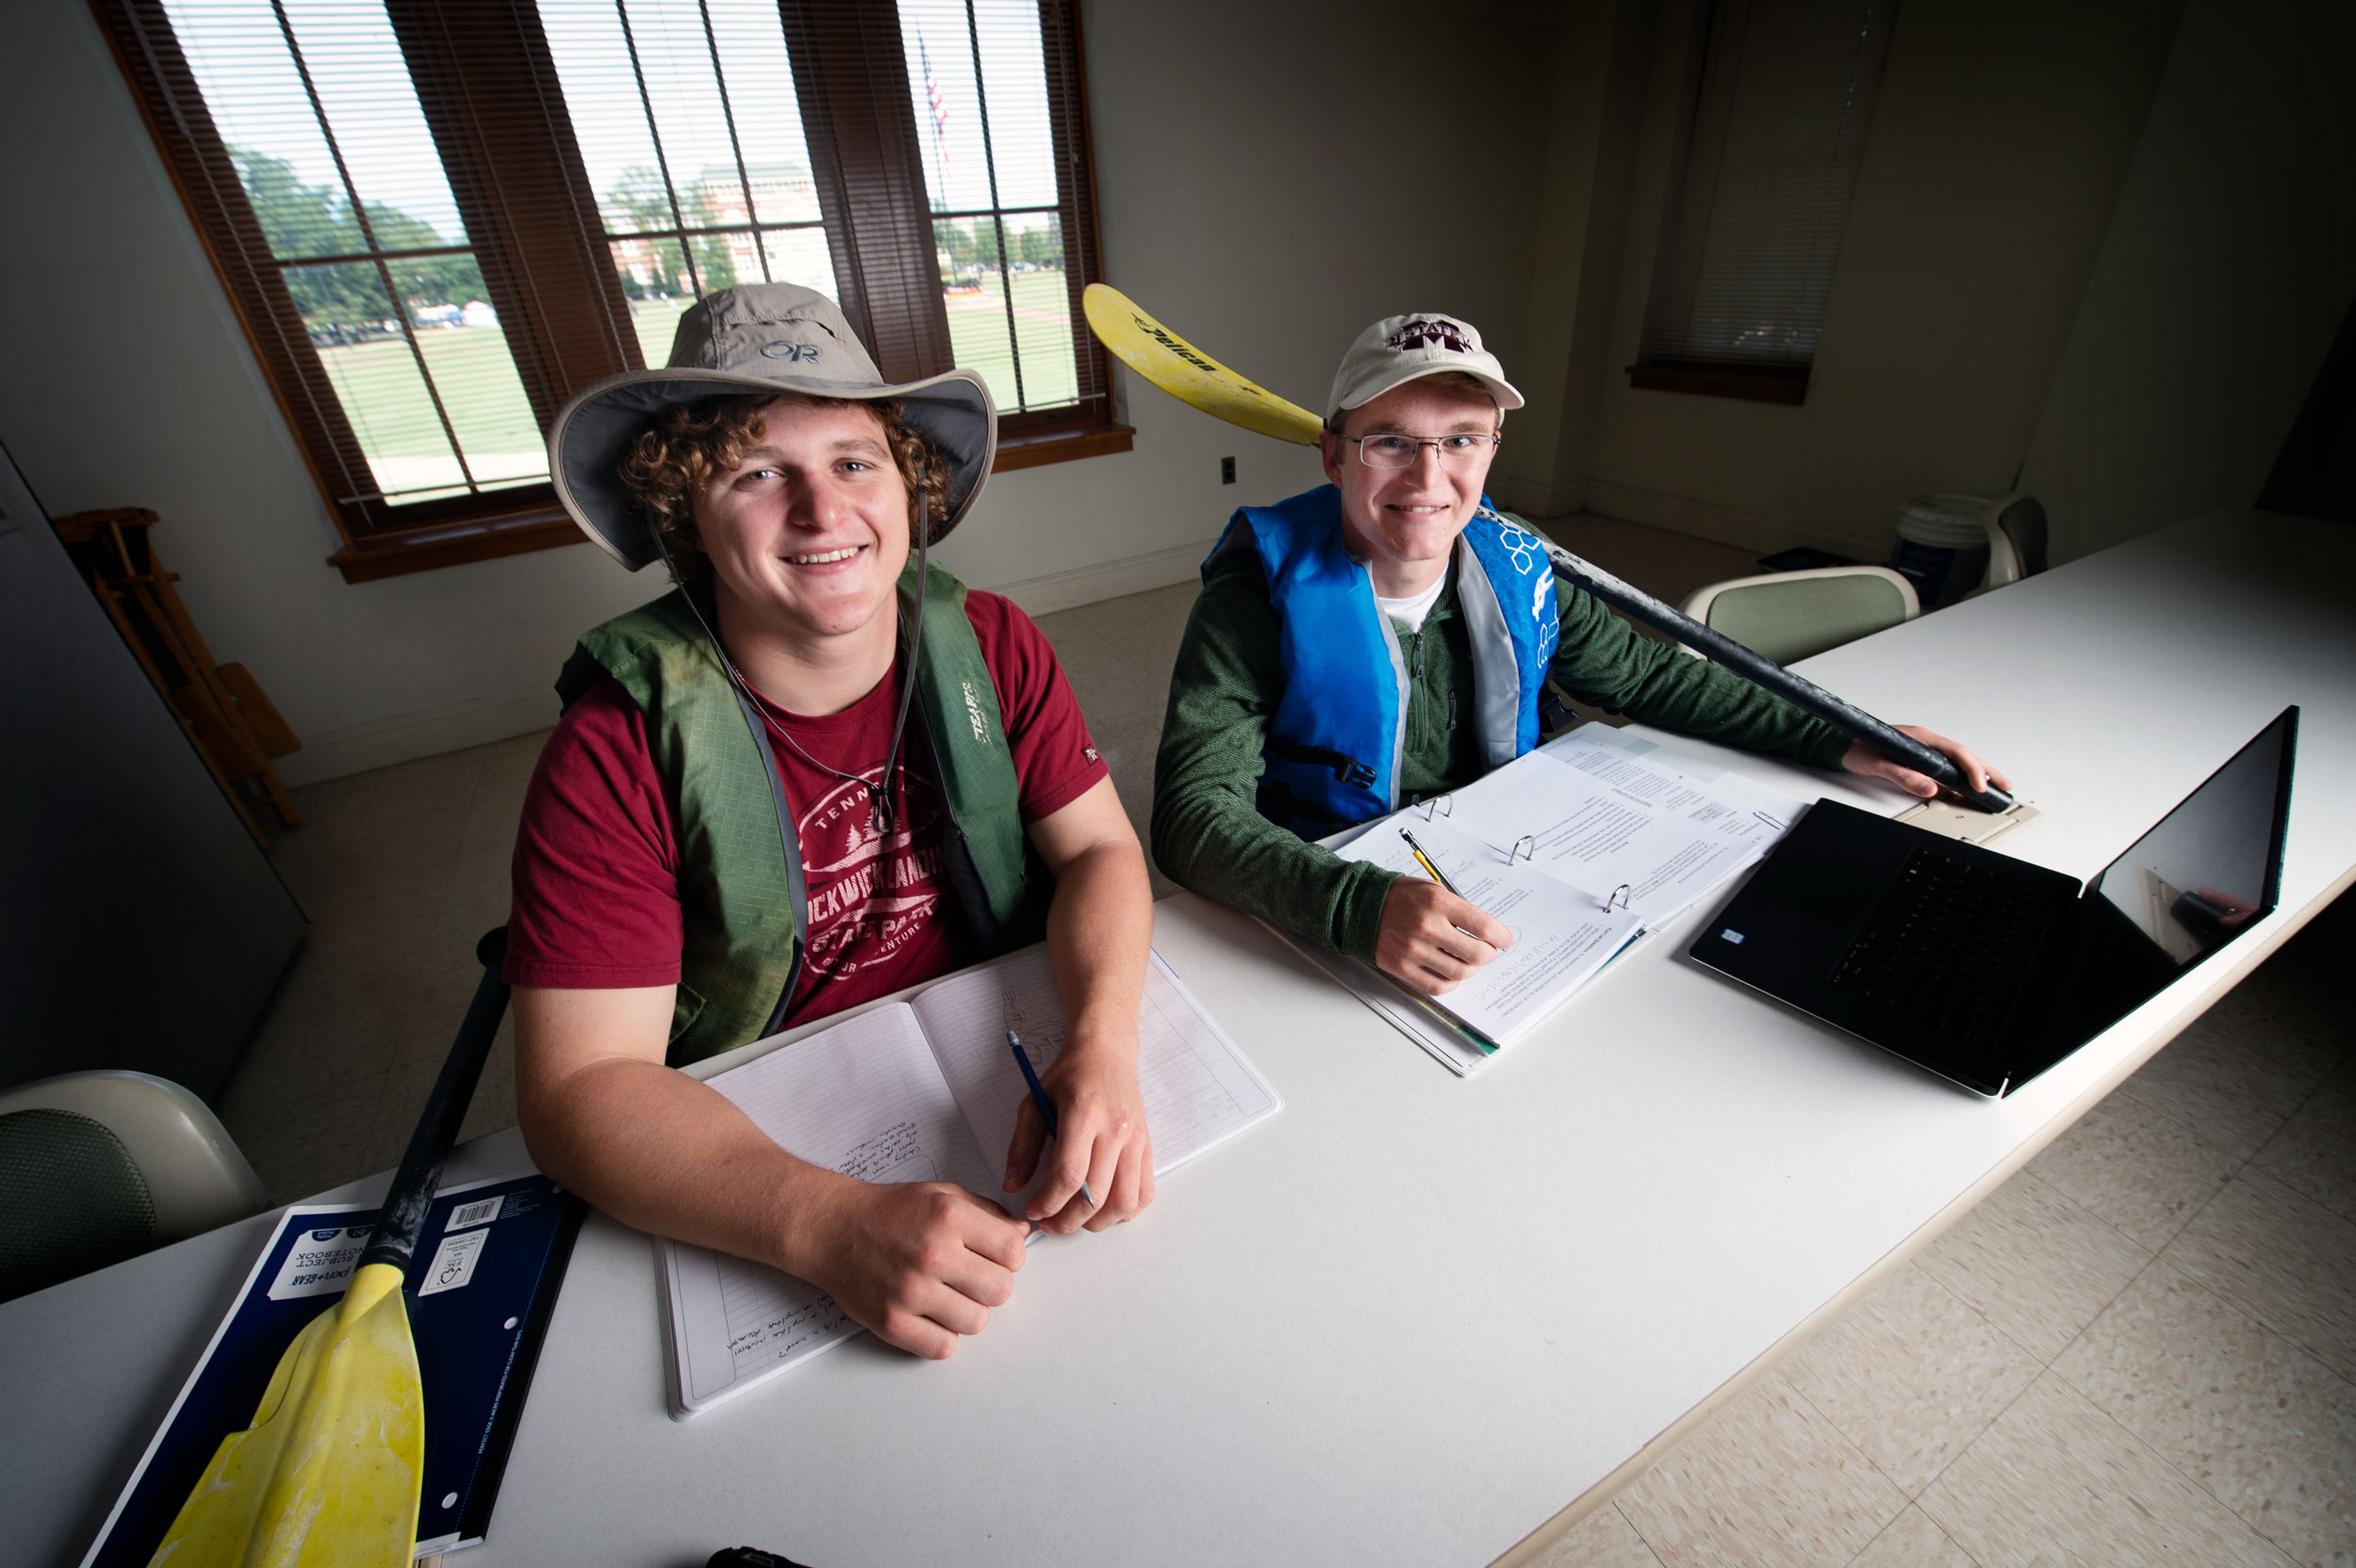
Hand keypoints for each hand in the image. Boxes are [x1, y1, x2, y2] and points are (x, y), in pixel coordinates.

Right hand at [801, 1179, 1029, 1359]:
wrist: (831, 1229)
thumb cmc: (887, 1212)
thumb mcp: (940, 1194)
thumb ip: (986, 1213)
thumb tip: (1022, 1235)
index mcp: (948, 1217)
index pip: (1014, 1252)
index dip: (1009, 1257)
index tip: (995, 1257)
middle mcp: (932, 1254)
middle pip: (1001, 1291)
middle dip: (992, 1285)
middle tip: (971, 1278)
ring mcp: (911, 1291)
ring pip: (976, 1321)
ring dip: (967, 1311)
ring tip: (948, 1296)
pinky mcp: (892, 1322)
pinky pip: (943, 1347)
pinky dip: (942, 1336)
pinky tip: (931, 1315)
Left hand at [1004, 1033, 1154, 1234]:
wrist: (1106, 1052)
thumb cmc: (1069, 1076)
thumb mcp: (1034, 1103)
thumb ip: (1022, 1146)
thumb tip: (1013, 1186)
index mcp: (1084, 1114)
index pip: (1069, 1174)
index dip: (1049, 1202)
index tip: (1033, 1210)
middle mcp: (1115, 1129)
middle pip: (1096, 1196)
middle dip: (1067, 1220)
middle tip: (1049, 1223)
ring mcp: (1136, 1140)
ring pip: (1124, 1202)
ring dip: (1097, 1222)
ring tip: (1075, 1219)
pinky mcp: (1147, 1147)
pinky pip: (1144, 1193)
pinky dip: (1125, 1212)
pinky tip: (1103, 1209)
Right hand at [1375, 876, 1513, 994]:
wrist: (1360, 905)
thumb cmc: (1398, 896)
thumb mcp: (1432, 888)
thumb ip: (1458, 908)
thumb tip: (1486, 931)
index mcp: (1438, 902)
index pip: (1484, 926)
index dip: (1501, 937)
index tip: (1503, 940)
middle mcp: (1427, 926)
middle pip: (1477, 953)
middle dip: (1489, 954)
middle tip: (1487, 951)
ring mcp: (1413, 950)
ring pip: (1460, 973)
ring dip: (1471, 969)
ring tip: (1467, 961)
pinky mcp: (1402, 968)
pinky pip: (1437, 986)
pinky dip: (1450, 982)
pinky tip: (1449, 973)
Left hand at [1840, 725, 2012, 800]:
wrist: (1840, 745)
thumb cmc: (1857, 750)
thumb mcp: (1878, 765)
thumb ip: (1904, 776)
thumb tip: (1930, 787)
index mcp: (1921, 737)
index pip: (1955, 752)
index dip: (1971, 768)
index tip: (1980, 785)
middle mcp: (1926, 740)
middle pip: (1963, 755)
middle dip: (1986, 770)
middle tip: (2004, 785)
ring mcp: (1924, 748)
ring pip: (1958, 759)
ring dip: (1978, 771)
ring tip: (1996, 785)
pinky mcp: (1919, 757)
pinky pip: (1947, 765)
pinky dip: (1962, 774)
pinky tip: (1969, 785)